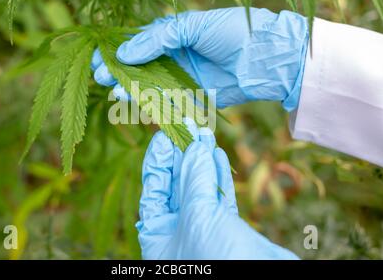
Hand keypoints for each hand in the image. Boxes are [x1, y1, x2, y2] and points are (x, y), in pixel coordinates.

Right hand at [91, 7, 308, 110]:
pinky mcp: (191, 97)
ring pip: (148, 84)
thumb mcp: (193, 26)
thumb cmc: (231, 33)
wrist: (263, 58)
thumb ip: (159, 38)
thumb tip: (124, 53)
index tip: (98, 57)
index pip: (137, 42)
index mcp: (173, 35)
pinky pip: (165, 100)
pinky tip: (132, 102)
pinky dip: (148, 102)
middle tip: (100, 76)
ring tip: (112, 90)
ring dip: (129, 87)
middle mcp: (174, 57)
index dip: (117, 50)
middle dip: (118, 70)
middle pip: (139, 65)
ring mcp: (181, 78)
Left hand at [137, 121, 298, 258]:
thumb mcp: (197, 216)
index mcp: (157, 235)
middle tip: (187, 126)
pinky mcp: (228, 229)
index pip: (153, 189)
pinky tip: (217, 154)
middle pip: (176, 185)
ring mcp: (204, 229)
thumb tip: (194, 147)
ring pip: (200, 188)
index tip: (164, 134)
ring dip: (202, 160)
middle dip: (182, 155)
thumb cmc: (216, 257)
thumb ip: (194, 180)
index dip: (157, 160)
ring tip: (204, 132)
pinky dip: (219, 176)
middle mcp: (177, 232)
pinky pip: (220, 197)